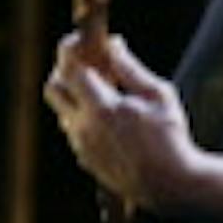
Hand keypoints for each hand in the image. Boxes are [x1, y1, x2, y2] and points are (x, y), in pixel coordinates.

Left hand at [45, 33, 200, 211]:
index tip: (80, 39)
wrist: (168, 184)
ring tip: (104, 89)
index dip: (71, 50)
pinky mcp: (85, 159)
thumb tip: (115, 46)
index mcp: (101, 107)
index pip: (71, 69)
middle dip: (64, 71)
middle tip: (85, 63)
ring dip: (76, 95)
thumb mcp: (159, 95)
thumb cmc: (170, 137)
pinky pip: (75, 131)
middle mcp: (83, 126)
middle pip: (53, 89)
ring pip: (63, 111)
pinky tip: (110, 116)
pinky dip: (84, 116)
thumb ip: (132, 69)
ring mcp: (81, 145)